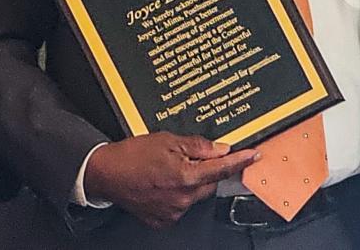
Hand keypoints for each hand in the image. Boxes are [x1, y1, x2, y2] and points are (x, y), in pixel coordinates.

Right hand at [83, 132, 257, 228]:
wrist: (106, 173)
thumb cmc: (132, 155)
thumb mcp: (167, 140)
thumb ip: (197, 145)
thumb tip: (220, 149)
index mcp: (185, 177)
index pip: (222, 169)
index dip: (240, 161)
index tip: (253, 156)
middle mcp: (182, 199)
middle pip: (209, 183)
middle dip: (206, 170)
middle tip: (190, 157)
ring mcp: (173, 212)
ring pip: (195, 194)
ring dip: (191, 182)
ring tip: (169, 169)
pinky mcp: (163, 220)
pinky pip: (181, 205)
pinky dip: (178, 194)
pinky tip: (163, 182)